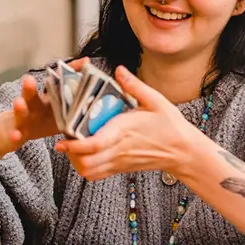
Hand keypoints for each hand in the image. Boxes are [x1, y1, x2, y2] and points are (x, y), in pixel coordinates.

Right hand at [0, 57, 88, 155]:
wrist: (9, 135)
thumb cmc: (37, 121)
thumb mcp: (56, 112)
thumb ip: (73, 103)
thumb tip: (98, 94)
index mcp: (48, 100)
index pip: (58, 82)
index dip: (70, 72)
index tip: (84, 62)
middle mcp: (34, 106)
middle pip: (33, 94)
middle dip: (32, 86)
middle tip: (30, 78)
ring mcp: (22, 119)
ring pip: (21, 111)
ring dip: (20, 107)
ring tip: (18, 102)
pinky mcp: (14, 133)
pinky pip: (15, 135)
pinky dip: (15, 135)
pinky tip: (16, 135)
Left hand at [55, 65, 208, 180]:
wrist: (183, 151)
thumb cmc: (171, 125)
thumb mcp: (156, 100)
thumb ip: (134, 85)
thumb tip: (119, 69)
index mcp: (123, 132)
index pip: (94, 145)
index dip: (74, 146)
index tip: (61, 141)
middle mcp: (118, 150)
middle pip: (85, 162)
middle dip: (70, 154)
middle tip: (64, 138)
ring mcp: (119, 162)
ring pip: (89, 171)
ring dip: (76, 162)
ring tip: (72, 147)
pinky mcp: (121, 169)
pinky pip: (97, 175)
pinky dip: (86, 168)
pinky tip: (84, 155)